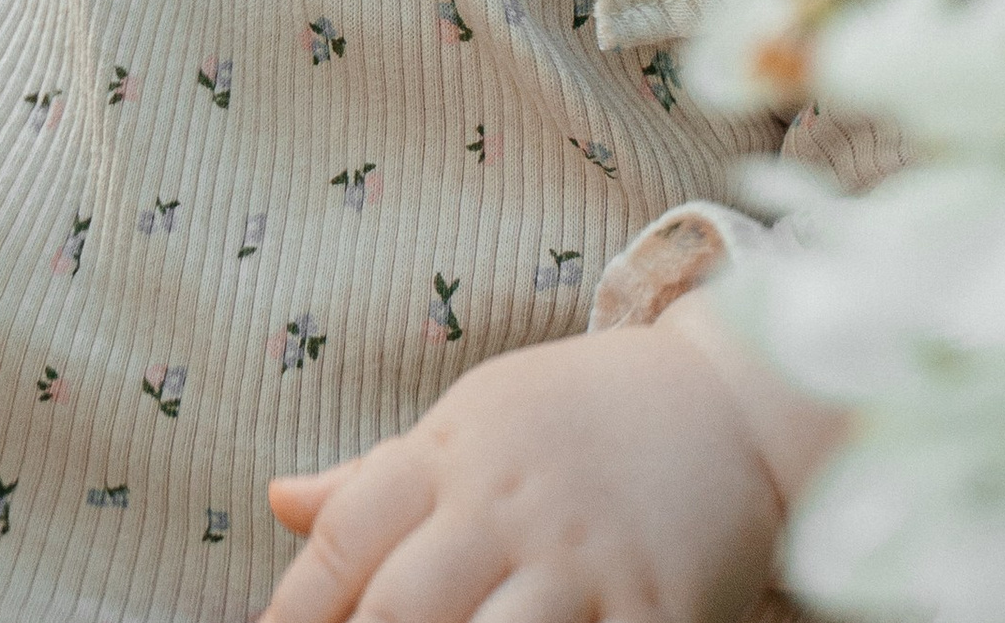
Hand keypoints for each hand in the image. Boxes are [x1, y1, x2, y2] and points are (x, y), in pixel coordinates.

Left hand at [262, 316, 794, 622]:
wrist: (725, 402)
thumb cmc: (574, 415)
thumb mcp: (468, 417)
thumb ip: (375, 476)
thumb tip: (279, 500)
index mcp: (449, 452)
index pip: (349, 535)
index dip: (296, 604)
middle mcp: (505, 504)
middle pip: (403, 603)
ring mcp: (582, 560)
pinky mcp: (657, 608)